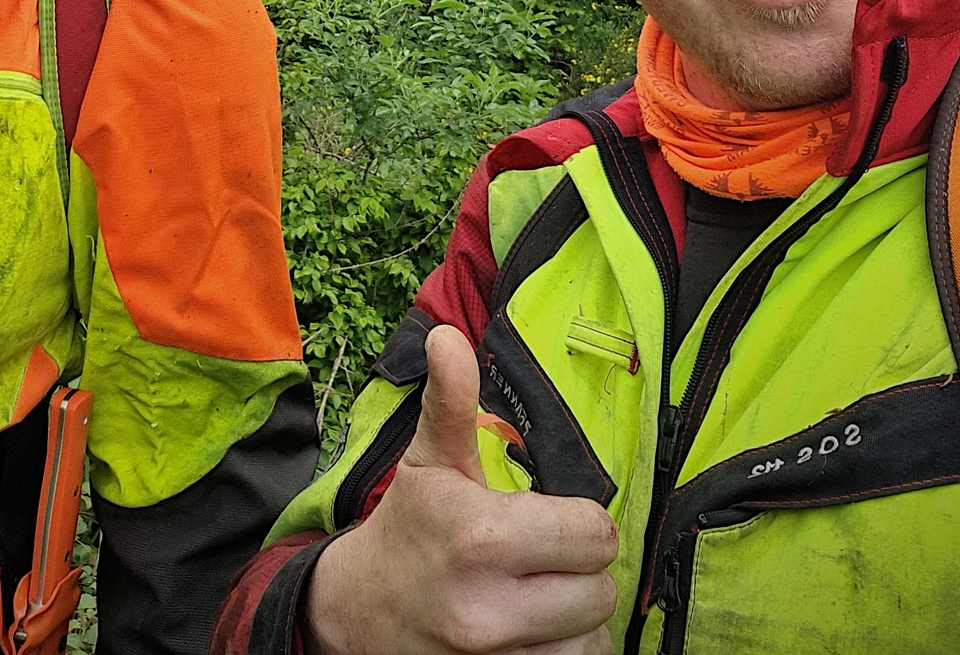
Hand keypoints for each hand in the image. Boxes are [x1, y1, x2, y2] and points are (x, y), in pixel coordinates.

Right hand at [304, 325, 618, 654]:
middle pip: (601, 590)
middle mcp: (488, 607)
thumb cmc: (409, 527)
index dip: (578, 520)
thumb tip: (447, 335)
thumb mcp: (430, 461)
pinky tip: (534, 626)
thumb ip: (452, 400)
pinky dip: (564, 647)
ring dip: (576, 616)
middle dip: (580, 569)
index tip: (548, 517)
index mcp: (479, 537)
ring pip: (592, 638)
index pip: (594, 533)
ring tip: (538, 593)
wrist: (359, 611)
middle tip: (545, 556)